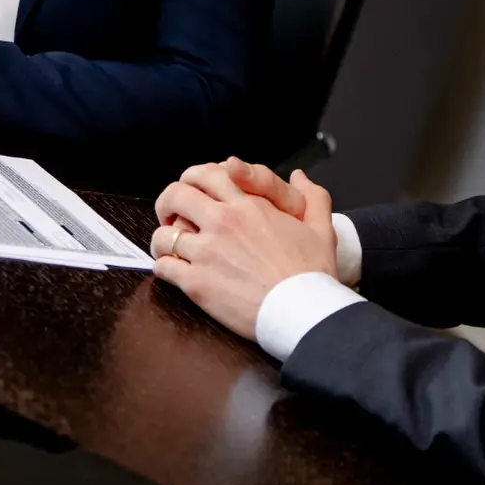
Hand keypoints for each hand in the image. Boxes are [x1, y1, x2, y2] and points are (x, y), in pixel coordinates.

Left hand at [150, 162, 336, 340]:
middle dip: (168, 201)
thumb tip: (300, 177)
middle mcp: (223, 222)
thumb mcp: (321, 228)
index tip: (195, 189)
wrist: (303, 310)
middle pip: (176, 194)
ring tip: (169, 245)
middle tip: (171, 213)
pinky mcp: (197, 282)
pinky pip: (164, 267)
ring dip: (163, 238)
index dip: (195, 178)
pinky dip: (163, 266)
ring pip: (164, 234)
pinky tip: (172, 270)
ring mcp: (207, 252)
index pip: (209, 174)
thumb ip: (313, 197)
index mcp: (250, 205)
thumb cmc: (313, 273)